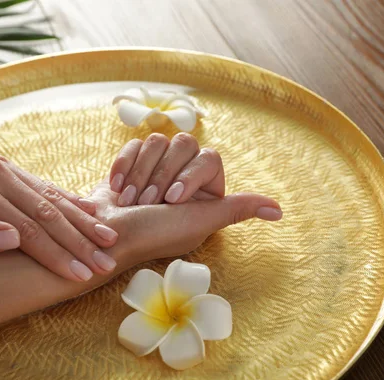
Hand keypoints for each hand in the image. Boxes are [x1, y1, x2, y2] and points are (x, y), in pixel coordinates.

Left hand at [0, 155, 118, 281]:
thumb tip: (13, 239)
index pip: (28, 229)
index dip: (57, 254)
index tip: (80, 274)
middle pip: (47, 211)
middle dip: (79, 240)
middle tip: (105, 261)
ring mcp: (5, 168)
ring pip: (52, 196)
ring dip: (82, 220)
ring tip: (109, 238)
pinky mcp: (10, 168)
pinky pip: (46, 186)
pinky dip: (70, 200)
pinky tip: (92, 211)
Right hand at [91, 133, 281, 267]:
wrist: (104, 235)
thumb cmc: (152, 233)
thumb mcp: (200, 222)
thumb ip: (236, 211)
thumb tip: (279, 210)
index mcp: (204, 193)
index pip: (209, 158)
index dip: (189, 176)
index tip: (173, 201)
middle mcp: (183, 178)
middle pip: (183, 144)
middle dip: (162, 175)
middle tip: (149, 202)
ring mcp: (157, 168)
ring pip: (158, 140)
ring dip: (141, 173)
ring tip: (131, 200)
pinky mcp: (132, 162)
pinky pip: (135, 144)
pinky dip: (124, 166)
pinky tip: (117, 189)